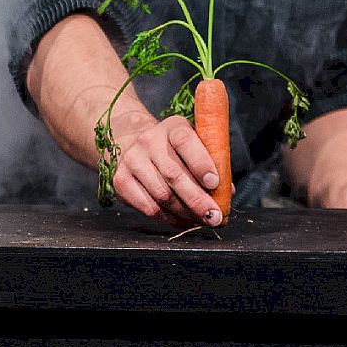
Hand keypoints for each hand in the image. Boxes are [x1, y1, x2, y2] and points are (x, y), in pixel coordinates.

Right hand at [111, 114, 222, 228]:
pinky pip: (148, 207)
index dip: (201, 163)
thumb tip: (226, 193)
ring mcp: (132, 160)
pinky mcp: (120, 180)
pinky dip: (169, 218)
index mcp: (172, 127)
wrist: (136, 145)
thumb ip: (213, 166)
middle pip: (173, 174)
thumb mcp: (196, 147)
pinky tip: (182, 219)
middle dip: (197, 200)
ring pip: (162, 195)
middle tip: (214, 217)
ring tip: (201, 219)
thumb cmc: (176, 151)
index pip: (185, 141)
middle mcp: (148, 140)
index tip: (215, 183)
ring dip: (185, 212)